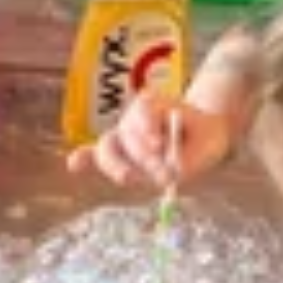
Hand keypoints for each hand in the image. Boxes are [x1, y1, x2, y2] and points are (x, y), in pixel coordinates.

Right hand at [66, 95, 235, 187]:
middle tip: (163, 173)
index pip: (143, 112)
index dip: (147, 129)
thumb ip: (191, 157)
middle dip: (141, 156)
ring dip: (120, 166)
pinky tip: (74, 164)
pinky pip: (96, 154)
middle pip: (126, 135)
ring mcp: (122, 135)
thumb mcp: (208, 143)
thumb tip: (172, 173)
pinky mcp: (118, 153)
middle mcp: (133, 117)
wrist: (204, 136)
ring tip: (131, 178)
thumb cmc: (206, 136)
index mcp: (155, 104)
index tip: (158, 145)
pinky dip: (85, 159)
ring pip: (110, 148)